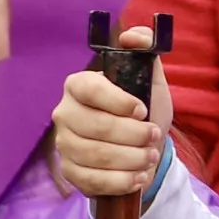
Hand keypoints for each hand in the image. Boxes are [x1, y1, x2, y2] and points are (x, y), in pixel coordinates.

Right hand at [52, 26, 173, 201]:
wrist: (141, 148)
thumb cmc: (143, 111)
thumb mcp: (150, 80)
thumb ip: (145, 51)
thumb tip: (131, 37)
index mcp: (79, 84)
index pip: (90, 89)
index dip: (118, 101)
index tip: (142, 111)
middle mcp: (65, 113)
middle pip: (96, 126)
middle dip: (133, 135)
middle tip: (155, 137)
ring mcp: (63, 144)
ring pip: (96, 155)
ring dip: (131, 159)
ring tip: (150, 157)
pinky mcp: (69, 171)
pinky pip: (93, 180)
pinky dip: (121, 181)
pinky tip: (138, 177)